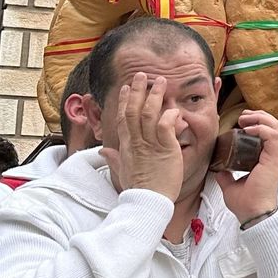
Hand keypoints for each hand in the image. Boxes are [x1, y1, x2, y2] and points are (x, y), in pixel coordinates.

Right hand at [103, 76, 183, 203]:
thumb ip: (114, 158)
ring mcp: (150, 144)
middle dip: (137, 91)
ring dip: (154, 96)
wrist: (147, 202)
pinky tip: (173, 108)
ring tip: (161, 81)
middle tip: (142, 75)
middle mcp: (136, 142)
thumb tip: (103, 151)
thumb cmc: (138, 189)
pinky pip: (165, 126)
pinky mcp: (165, 149)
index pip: (123, 118)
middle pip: (133, 110)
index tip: (126, 88)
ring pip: (148, 114)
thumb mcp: (122, 171)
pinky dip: (169, 115)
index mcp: (126, 146)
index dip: (124, 101)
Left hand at [216, 111, 277, 225]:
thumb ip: (226, 175)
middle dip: (259, 116)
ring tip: (246, 120)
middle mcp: (272, 156)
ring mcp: (274, 157)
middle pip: (275, 125)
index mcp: (265, 159)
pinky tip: (249, 129)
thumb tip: (217, 169)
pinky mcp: (273, 159)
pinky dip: (262, 128)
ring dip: (261, 118)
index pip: (269, 132)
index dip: (257, 122)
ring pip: (277, 126)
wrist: (253, 215)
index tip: (241, 122)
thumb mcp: (230, 185)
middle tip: (243, 117)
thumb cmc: (246, 203)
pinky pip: (273, 136)